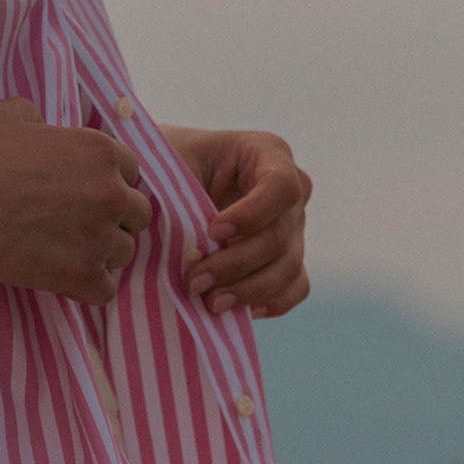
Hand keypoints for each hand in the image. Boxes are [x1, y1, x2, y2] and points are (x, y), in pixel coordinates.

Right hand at [0, 98, 153, 305]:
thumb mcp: (11, 114)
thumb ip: (43, 119)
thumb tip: (46, 130)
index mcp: (100, 151)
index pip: (131, 173)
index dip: (108, 183)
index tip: (83, 193)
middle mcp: (110, 193)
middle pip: (138, 214)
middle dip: (114, 219)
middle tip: (79, 224)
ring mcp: (99, 237)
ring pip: (124, 253)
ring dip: (100, 254)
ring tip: (65, 251)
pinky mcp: (82, 275)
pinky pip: (106, 290)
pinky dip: (87, 287)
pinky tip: (62, 276)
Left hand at [160, 125, 312, 320]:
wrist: (168, 182)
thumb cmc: (169, 165)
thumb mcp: (171, 163)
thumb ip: (178, 189)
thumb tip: (178, 236)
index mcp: (266, 153)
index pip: (280, 186)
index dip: (252, 214)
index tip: (211, 233)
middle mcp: (290, 190)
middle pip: (280, 235)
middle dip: (235, 264)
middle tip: (193, 281)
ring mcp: (293, 226)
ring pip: (289, 267)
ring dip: (248, 290)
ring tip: (208, 302)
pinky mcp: (287, 258)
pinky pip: (295, 287)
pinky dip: (270, 302)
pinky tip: (235, 310)